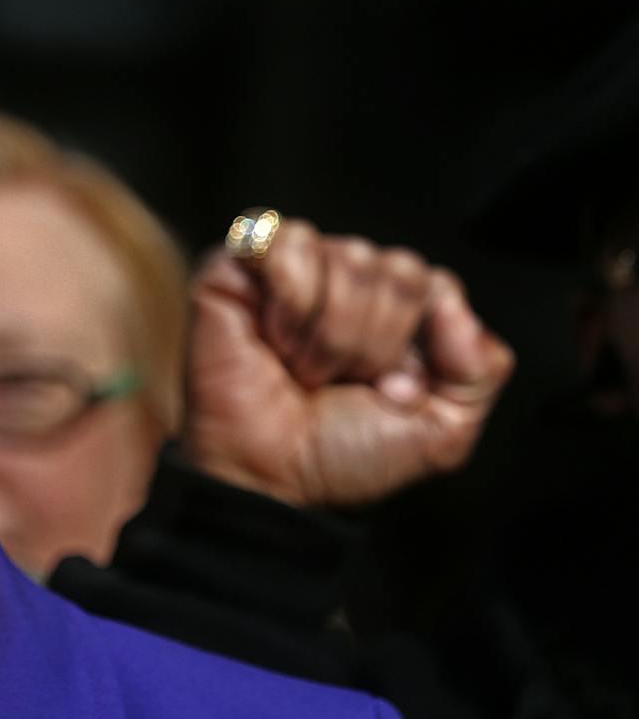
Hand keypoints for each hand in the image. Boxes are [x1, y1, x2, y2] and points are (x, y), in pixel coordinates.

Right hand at [179, 221, 514, 507]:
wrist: (265, 474)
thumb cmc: (337, 454)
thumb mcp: (442, 432)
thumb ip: (481, 369)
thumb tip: (453, 303)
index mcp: (394, 311)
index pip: (436, 284)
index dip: (416, 343)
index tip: (386, 389)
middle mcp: (347, 281)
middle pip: (399, 269)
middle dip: (374, 341)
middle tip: (338, 380)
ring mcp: (294, 268)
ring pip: (349, 255)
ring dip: (329, 332)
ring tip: (302, 367)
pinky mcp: (239, 262)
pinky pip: (291, 243)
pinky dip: (291, 302)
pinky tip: (272, 337)